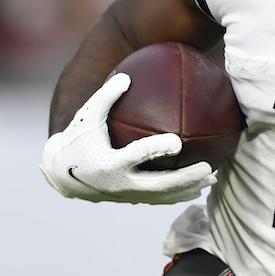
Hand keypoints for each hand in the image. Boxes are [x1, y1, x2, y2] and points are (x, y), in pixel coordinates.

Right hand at [40, 73, 215, 203]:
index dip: (157, 149)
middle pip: (158, 184)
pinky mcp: (131, 200)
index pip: (137, 156)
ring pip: (163, 196)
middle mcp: (119, 184)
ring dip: (188, 188)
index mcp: (109, 163)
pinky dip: (179, 195)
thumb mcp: (86, 117)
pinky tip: (198, 187)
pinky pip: (159, 199)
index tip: (178, 141)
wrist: (62, 174)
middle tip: (206, 167)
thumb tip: (126, 75)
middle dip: (184, 178)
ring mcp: (127, 195)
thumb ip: (105, 96)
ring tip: (212, 179)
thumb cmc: (78, 139)